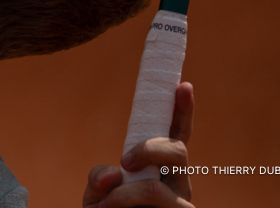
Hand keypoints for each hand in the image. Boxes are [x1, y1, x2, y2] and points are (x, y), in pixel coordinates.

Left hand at [82, 82, 194, 207]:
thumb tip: (112, 173)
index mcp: (162, 170)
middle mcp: (178, 185)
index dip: (183, 110)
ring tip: (103, 207)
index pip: (176, 135)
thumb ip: (98, 180)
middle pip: (179, 152)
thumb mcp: (96, 196)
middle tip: (122, 161)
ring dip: (126, 196)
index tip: (183, 84)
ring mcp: (181, 206)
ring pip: (158, 190)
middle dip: (150, 149)